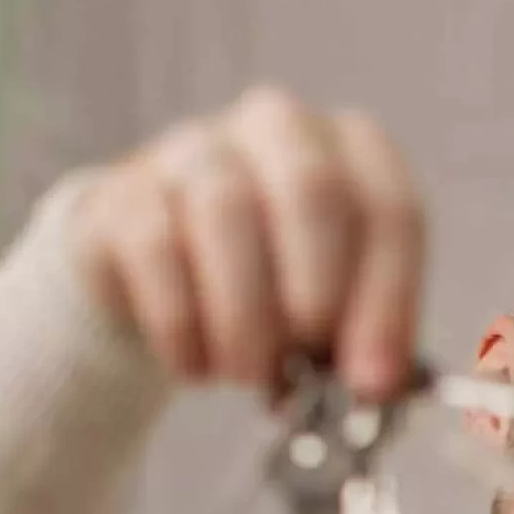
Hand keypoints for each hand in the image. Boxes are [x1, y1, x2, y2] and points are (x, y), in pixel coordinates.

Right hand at [68, 85, 424, 399]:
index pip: (391, 209)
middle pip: (311, 187)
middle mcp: (277, 128)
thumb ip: (366, 339)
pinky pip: (154, 246)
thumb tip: (373, 385)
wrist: (167, 280)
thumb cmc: (281, 292)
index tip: (371, 382)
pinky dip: (180, 323)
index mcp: (352, 151)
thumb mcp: (341, 312)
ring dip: (243, 316)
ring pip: (225, 211)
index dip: (387, 302)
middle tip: (303, 364)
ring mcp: (192, 148)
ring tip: (247, 373)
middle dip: (315, 293)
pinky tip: (195, 364)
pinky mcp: (122, 190)